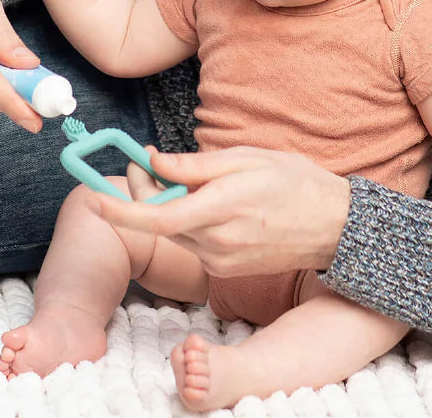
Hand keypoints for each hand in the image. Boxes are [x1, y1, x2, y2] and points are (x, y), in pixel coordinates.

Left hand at [90, 146, 350, 276]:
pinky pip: (193, 243)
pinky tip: (207, 203)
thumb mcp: (247, 159)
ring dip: (166, 209)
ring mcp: (221, 261)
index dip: (122, 211)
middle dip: (143, 196)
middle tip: (145, 163)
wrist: (335, 228)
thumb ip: (196, 165)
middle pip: (160, 224)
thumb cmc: (295, 182)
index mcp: (222, 208)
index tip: (95, 197)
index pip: (158, 218)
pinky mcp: (225, 271)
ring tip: (181, 178)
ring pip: (175, 233)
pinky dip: (188, 222)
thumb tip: (155, 161)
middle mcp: (217, 242)